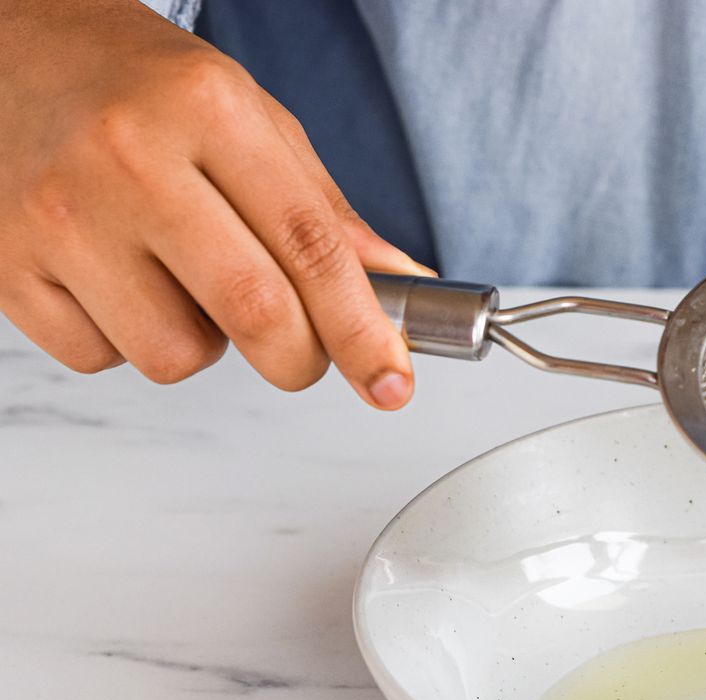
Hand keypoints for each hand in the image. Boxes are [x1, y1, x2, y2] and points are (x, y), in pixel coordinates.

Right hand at [0, 0, 430, 408]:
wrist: (8, 46)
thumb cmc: (136, 83)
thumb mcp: (248, 117)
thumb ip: (324, 209)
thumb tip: (401, 284)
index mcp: (207, 109)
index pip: (310, 244)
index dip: (363, 330)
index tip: (391, 382)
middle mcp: (127, 156)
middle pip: (253, 310)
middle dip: (299, 358)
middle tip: (299, 350)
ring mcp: (58, 214)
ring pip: (175, 354)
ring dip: (201, 343)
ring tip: (178, 277)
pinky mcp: (4, 264)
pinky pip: (99, 359)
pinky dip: (125, 341)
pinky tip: (116, 280)